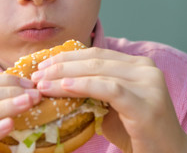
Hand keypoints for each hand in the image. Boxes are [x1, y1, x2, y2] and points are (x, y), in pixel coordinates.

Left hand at [31, 47, 186, 152]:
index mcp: (137, 65)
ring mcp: (149, 84)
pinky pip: (109, 89)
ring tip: (42, 83)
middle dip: (62, 65)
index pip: (96, 54)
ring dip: (65, 76)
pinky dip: (84, 86)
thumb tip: (57, 81)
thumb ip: (93, 89)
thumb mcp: (110, 104)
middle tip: (37, 74)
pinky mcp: (146, 103)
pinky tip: (64, 87)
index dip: (68, 57)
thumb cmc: (135, 131)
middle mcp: (146, 68)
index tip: (43, 64)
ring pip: (99, 72)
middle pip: (95, 60)